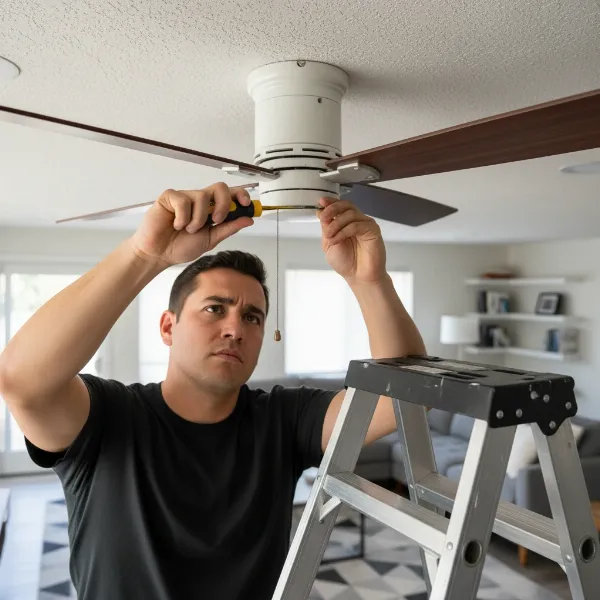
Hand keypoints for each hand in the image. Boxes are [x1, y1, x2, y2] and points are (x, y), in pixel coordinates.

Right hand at [130, 183, 253, 266]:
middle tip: (216, 220)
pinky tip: (175, 225)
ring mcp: (184, 197)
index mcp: (212, 209)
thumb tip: (249, 219)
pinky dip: (183, 217)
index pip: (229, 194)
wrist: (159, 254)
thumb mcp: (211, 239)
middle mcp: (199, 200)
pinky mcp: (169, 197)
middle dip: (223, 204)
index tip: (246, 203)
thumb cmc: (181, 246)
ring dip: (198, 219)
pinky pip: (183, 201)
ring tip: (188, 230)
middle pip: (220, 187)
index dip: (240, 194)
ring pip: (202, 196)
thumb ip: (228, 228)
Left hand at [317, 197, 386, 284]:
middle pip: (346, 205)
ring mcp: (365, 225)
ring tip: (330, 236)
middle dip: (332, 209)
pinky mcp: (373, 230)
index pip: (339, 206)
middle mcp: (357, 221)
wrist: (358, 277)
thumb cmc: (346, 263)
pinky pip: (357, 225)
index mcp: (346, 222)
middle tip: (324, 217)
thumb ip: (326, 227)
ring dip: (336, 224)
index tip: (321, 201)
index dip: (330, 202)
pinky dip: (344, 231)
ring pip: (350, 213)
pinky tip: (337, 239)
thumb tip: (320, 211)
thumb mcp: (329, 243)